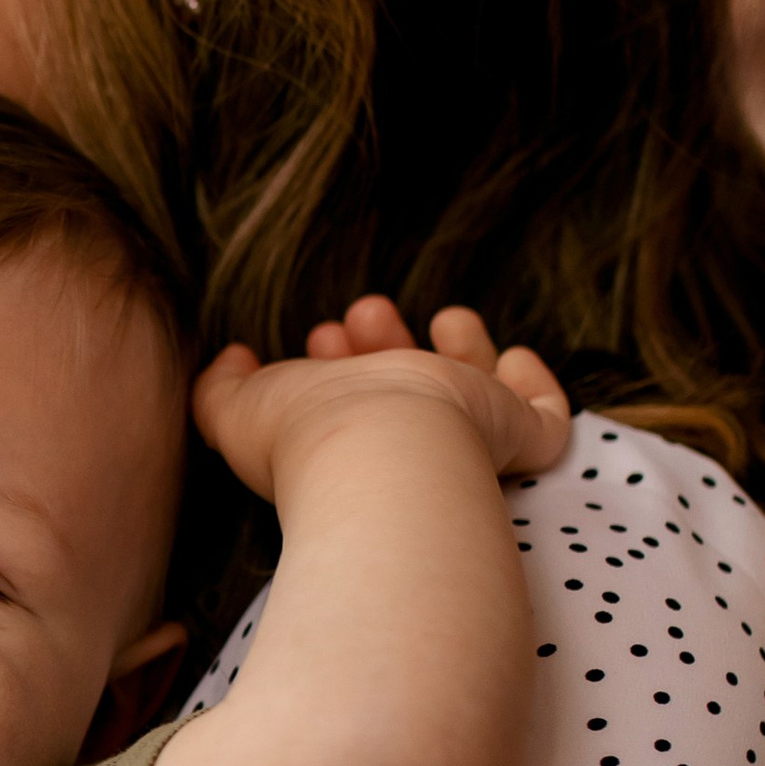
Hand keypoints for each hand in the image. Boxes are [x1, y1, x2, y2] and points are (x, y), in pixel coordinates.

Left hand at [194, 295, 572, 504]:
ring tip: (447, 319)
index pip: (349, 401)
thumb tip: (235, 354)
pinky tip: (514, 357)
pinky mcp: (520, 442)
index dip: (336, 363)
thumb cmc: (303, 433)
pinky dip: (536, 389)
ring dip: (464, 352)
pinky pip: (544, 423)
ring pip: (479, 401)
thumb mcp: (236, 408)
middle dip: (388, 347)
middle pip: (411, 392)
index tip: (321, 334)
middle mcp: (408, 446)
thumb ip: (221, 384)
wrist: (377, 451)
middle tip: (365, 313)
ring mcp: (468, 446)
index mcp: (346, 442)